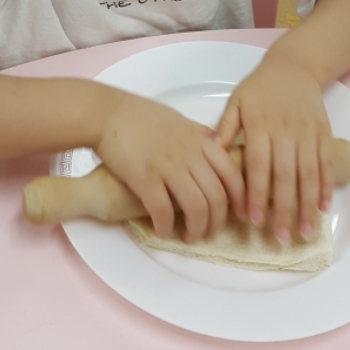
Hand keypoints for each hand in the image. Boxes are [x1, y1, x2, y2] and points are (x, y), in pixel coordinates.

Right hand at [94, 90, 245, 242]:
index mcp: (201, 140)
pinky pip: (163, 211)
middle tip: (210, 232)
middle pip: (216, 197)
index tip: (240, 214)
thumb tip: (215, 149)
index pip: (232, 174)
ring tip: (190, 237)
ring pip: (196, 208)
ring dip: (196, 229)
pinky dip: (166, 227)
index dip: (241, 199)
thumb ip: (200, 137)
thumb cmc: (142, 115)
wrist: (108, 112)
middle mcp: (190, 154)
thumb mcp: (180, 121)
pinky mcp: (145, 178)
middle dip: (217, 222)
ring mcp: (168, 166)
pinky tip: (163, 231)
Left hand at [215, 56, 332, 242]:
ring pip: (308, 175)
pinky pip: (325, 164)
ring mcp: (307, 134)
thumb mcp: (236, 100)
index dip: (257, 194)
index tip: (254, 220)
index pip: (258, 166)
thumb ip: (225, 126)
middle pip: (285, 177)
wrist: (294, 67)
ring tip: (305, 232)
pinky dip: (325, 187)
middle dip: (283, 210)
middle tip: (281, 239)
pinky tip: (323, 209)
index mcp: (260, 126)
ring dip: (307, 206)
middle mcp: (285, 133)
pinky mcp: (324, 134)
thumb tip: (210, 152)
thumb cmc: (260, 87)